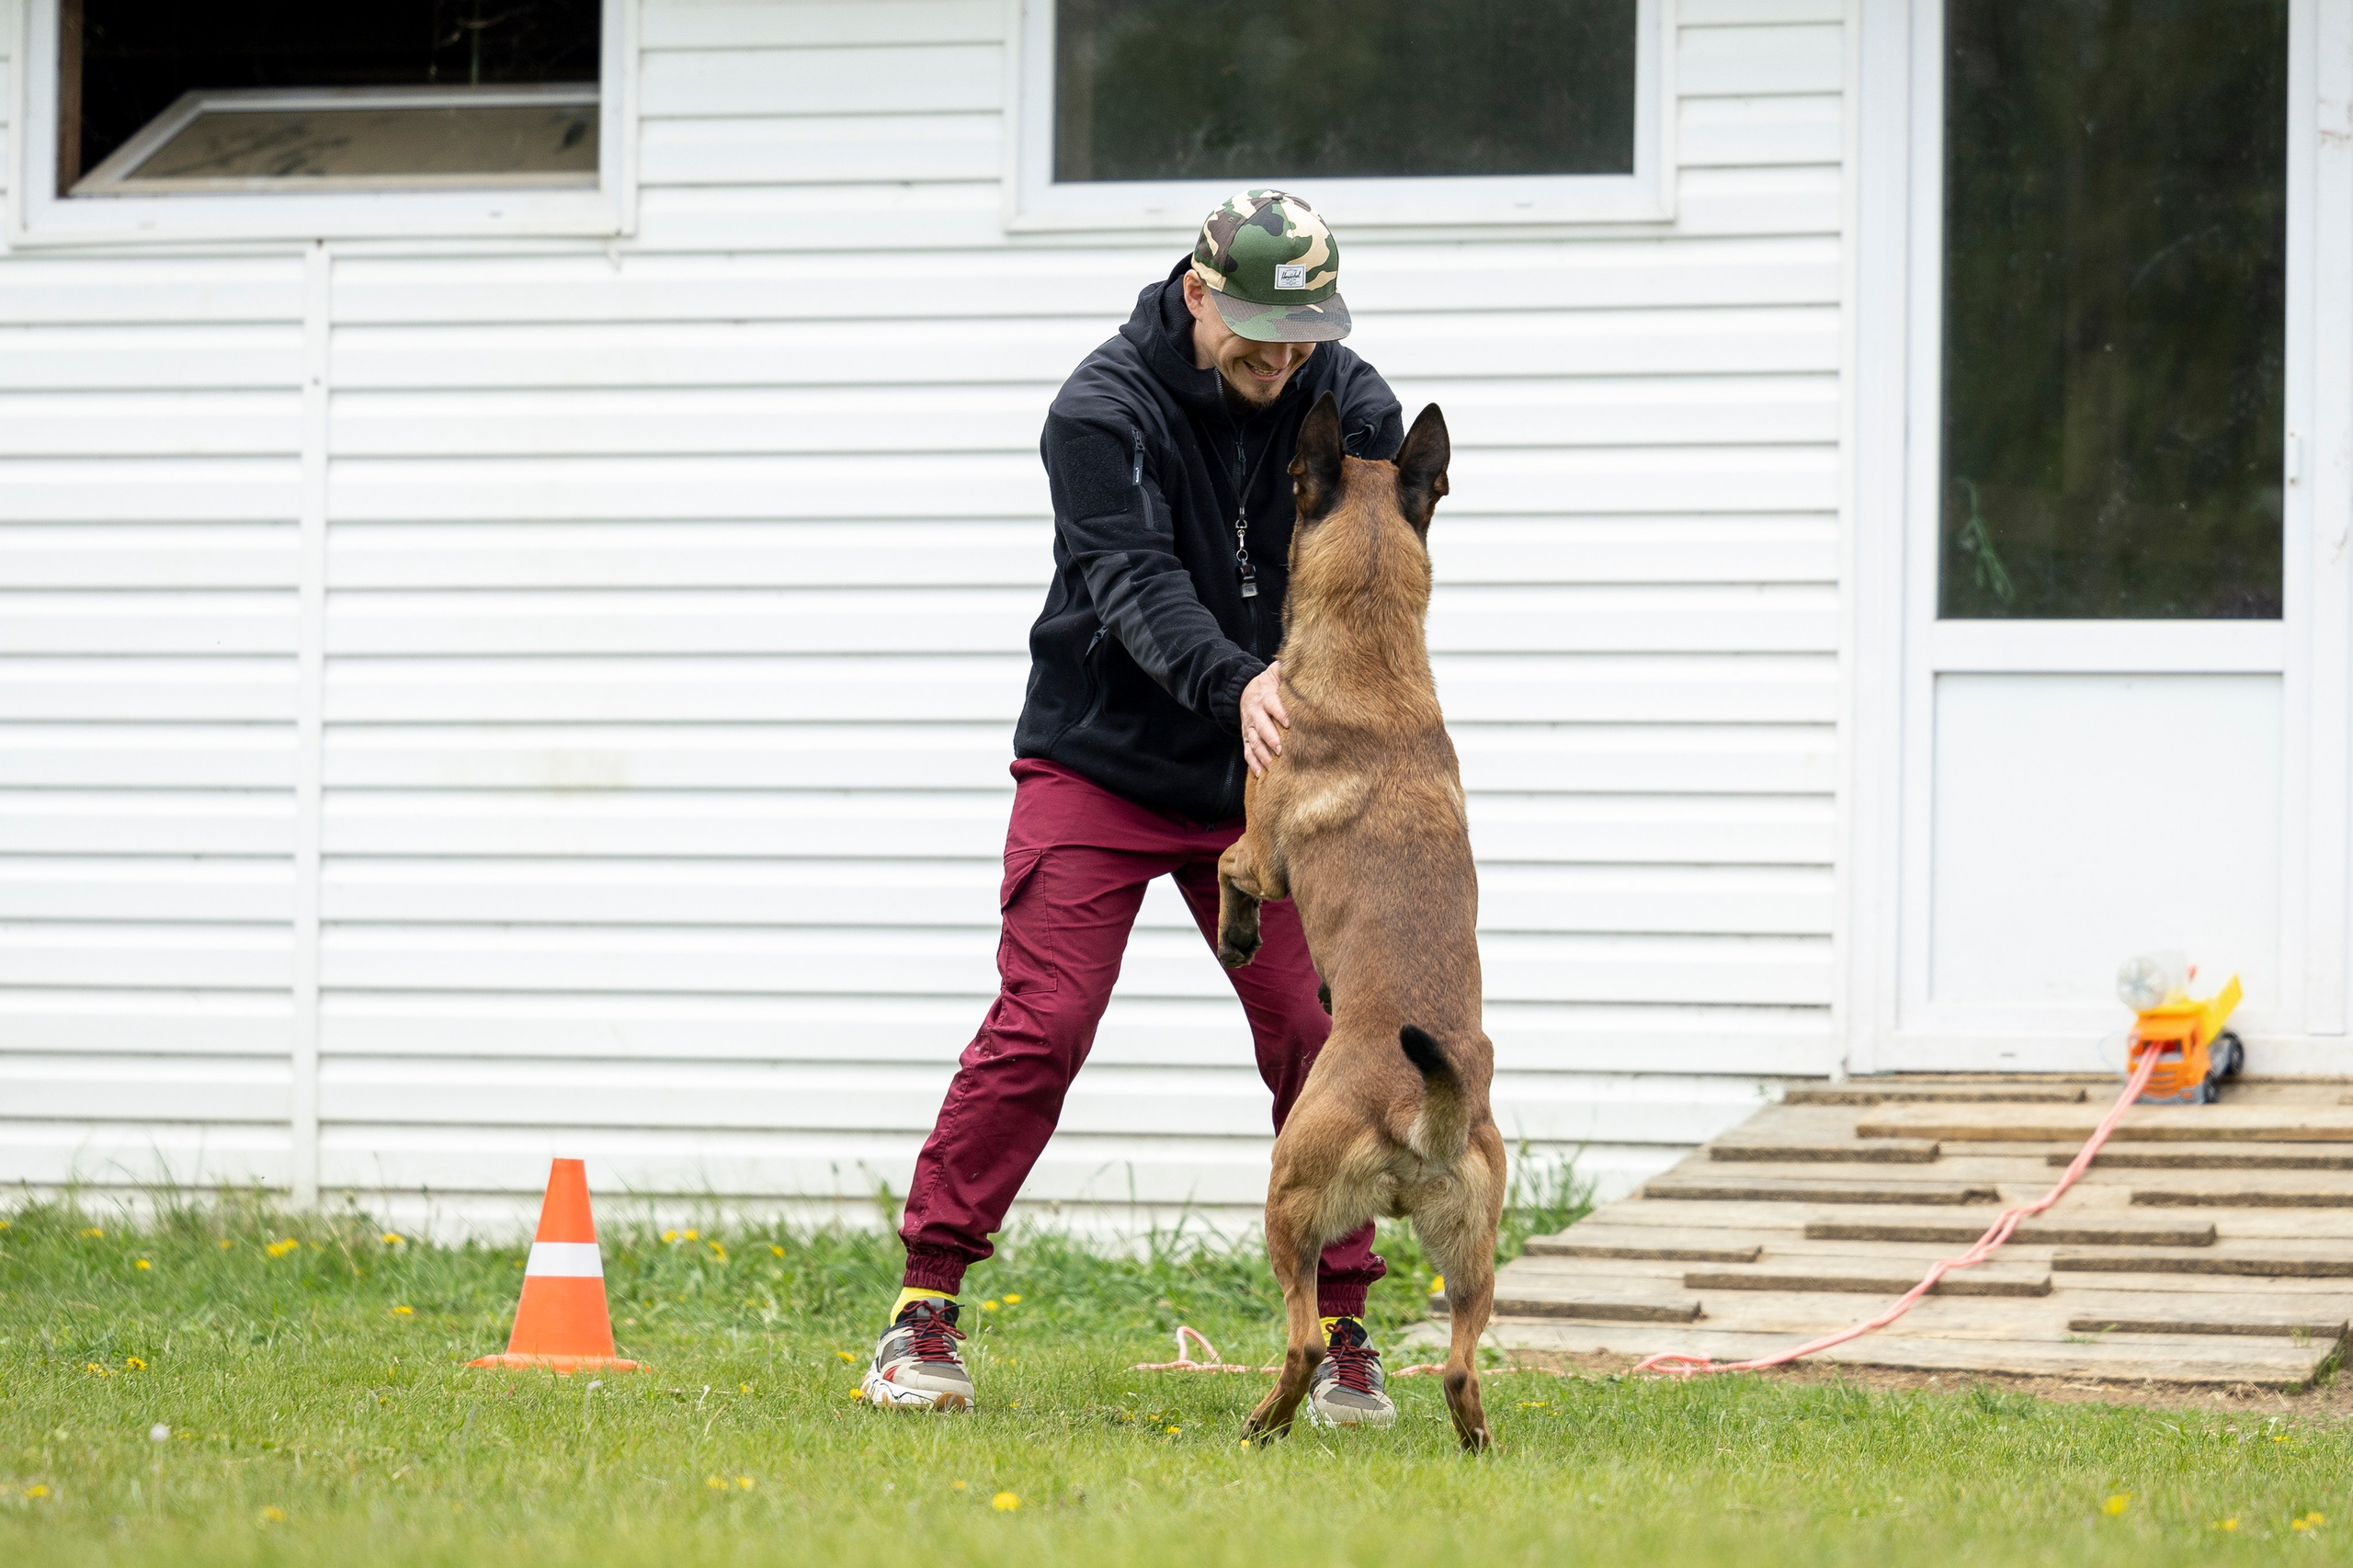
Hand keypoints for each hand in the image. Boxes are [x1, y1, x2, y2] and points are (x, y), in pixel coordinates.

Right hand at [1240, 661, 1287, 777]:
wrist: (1243, 690)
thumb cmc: (1267, 683)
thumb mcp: (1275, 672)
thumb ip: (1285, 669)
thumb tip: (1302, 662)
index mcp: (1265, 697)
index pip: (1272, 704)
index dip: (1279, 713)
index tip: (1289, 723)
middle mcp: (1255, 713)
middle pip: (1261, 726)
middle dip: (1270, 738)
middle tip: (1280, 749)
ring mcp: (1249, 727)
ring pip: (1254, 742)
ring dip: (1262, 754)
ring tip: (1272, 765)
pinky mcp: (1246, 737)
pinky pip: (1247, 751)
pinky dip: (1252, 763)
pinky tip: (1261, 774)